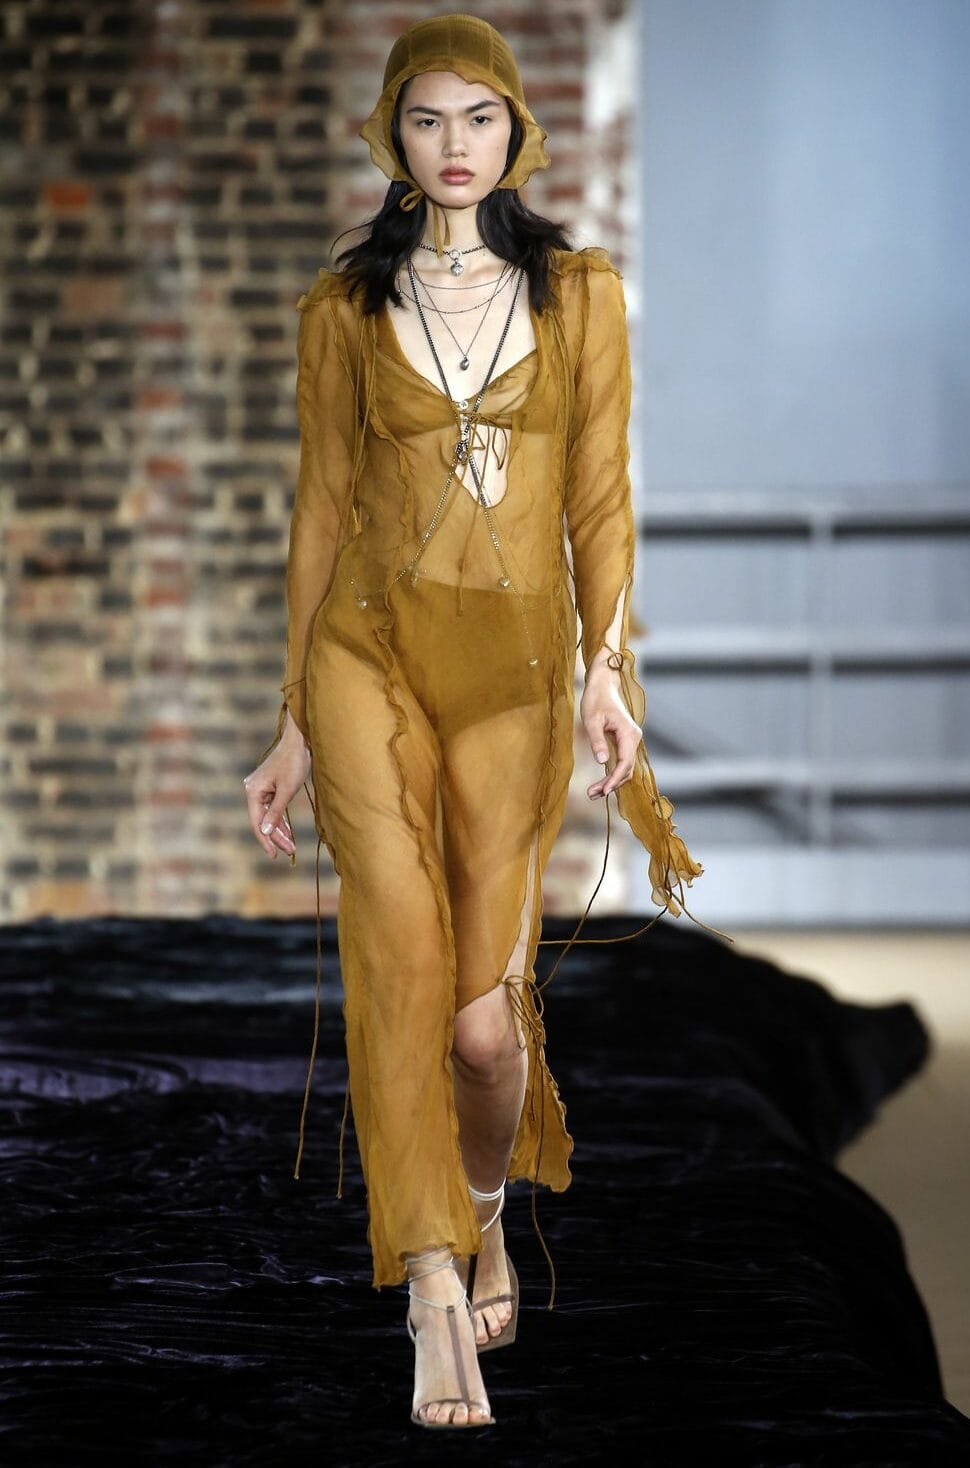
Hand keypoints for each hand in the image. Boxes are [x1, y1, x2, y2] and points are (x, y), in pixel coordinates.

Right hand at [243, 713, 310, 857]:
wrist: (299, 741)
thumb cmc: (294, 763)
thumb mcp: (287, 791)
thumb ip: (276, 812)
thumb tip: (266, 832)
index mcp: (253, 791)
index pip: (257, 822)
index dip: (266, 840)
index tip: (274, 856)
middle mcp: (253, 791)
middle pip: (263, 820)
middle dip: (276, 837)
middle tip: (290, 851)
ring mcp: (261, 789)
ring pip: (269, 816)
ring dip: (280, 830)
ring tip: (292, 845)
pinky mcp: (270, 787)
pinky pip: (273, 808)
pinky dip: (280, 819)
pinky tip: (288, 831)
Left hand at [581, 664, 642, 799]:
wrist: (603, 684)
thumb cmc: (596, 699)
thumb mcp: (591, 720)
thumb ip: (597, 741)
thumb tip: (601, 762)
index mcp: (629, 733)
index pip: (625, 763)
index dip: (615, 779)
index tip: (603, 790)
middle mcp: (634, 738)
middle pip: (627, 769)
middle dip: (611, 784)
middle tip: (592, 794)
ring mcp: (631, 740)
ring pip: (625, 767)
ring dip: (612, 781)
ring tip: (594, 793)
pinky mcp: (625, 741)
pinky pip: (622, 762)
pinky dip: (613, 774)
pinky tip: (601, 783)